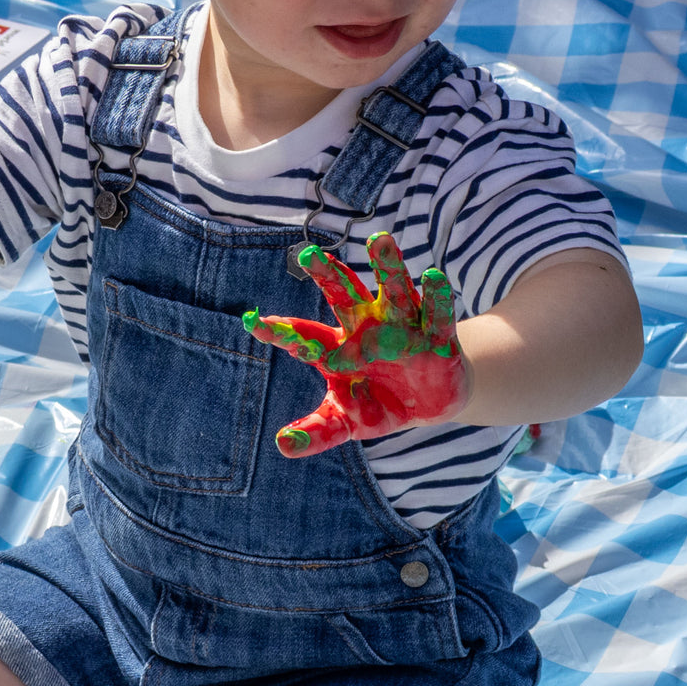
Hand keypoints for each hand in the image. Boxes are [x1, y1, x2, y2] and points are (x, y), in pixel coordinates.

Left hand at [243, 232, 467, 455]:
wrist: (430, 403)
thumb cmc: (378, 403)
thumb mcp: (345, 422)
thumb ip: (317, 432)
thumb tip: (282, 446)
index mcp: (338, 347)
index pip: (303, 335)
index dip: (278, 330)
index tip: (249, 320)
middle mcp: (367, 327)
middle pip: (344, 296)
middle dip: (328, 275)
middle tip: (308, 254)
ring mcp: (402, 327)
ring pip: (393, 291)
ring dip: (388, 266)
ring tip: (379, 239)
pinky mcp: (437, 337)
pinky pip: (436, 313)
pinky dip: (436, 297)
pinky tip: (432, 278)